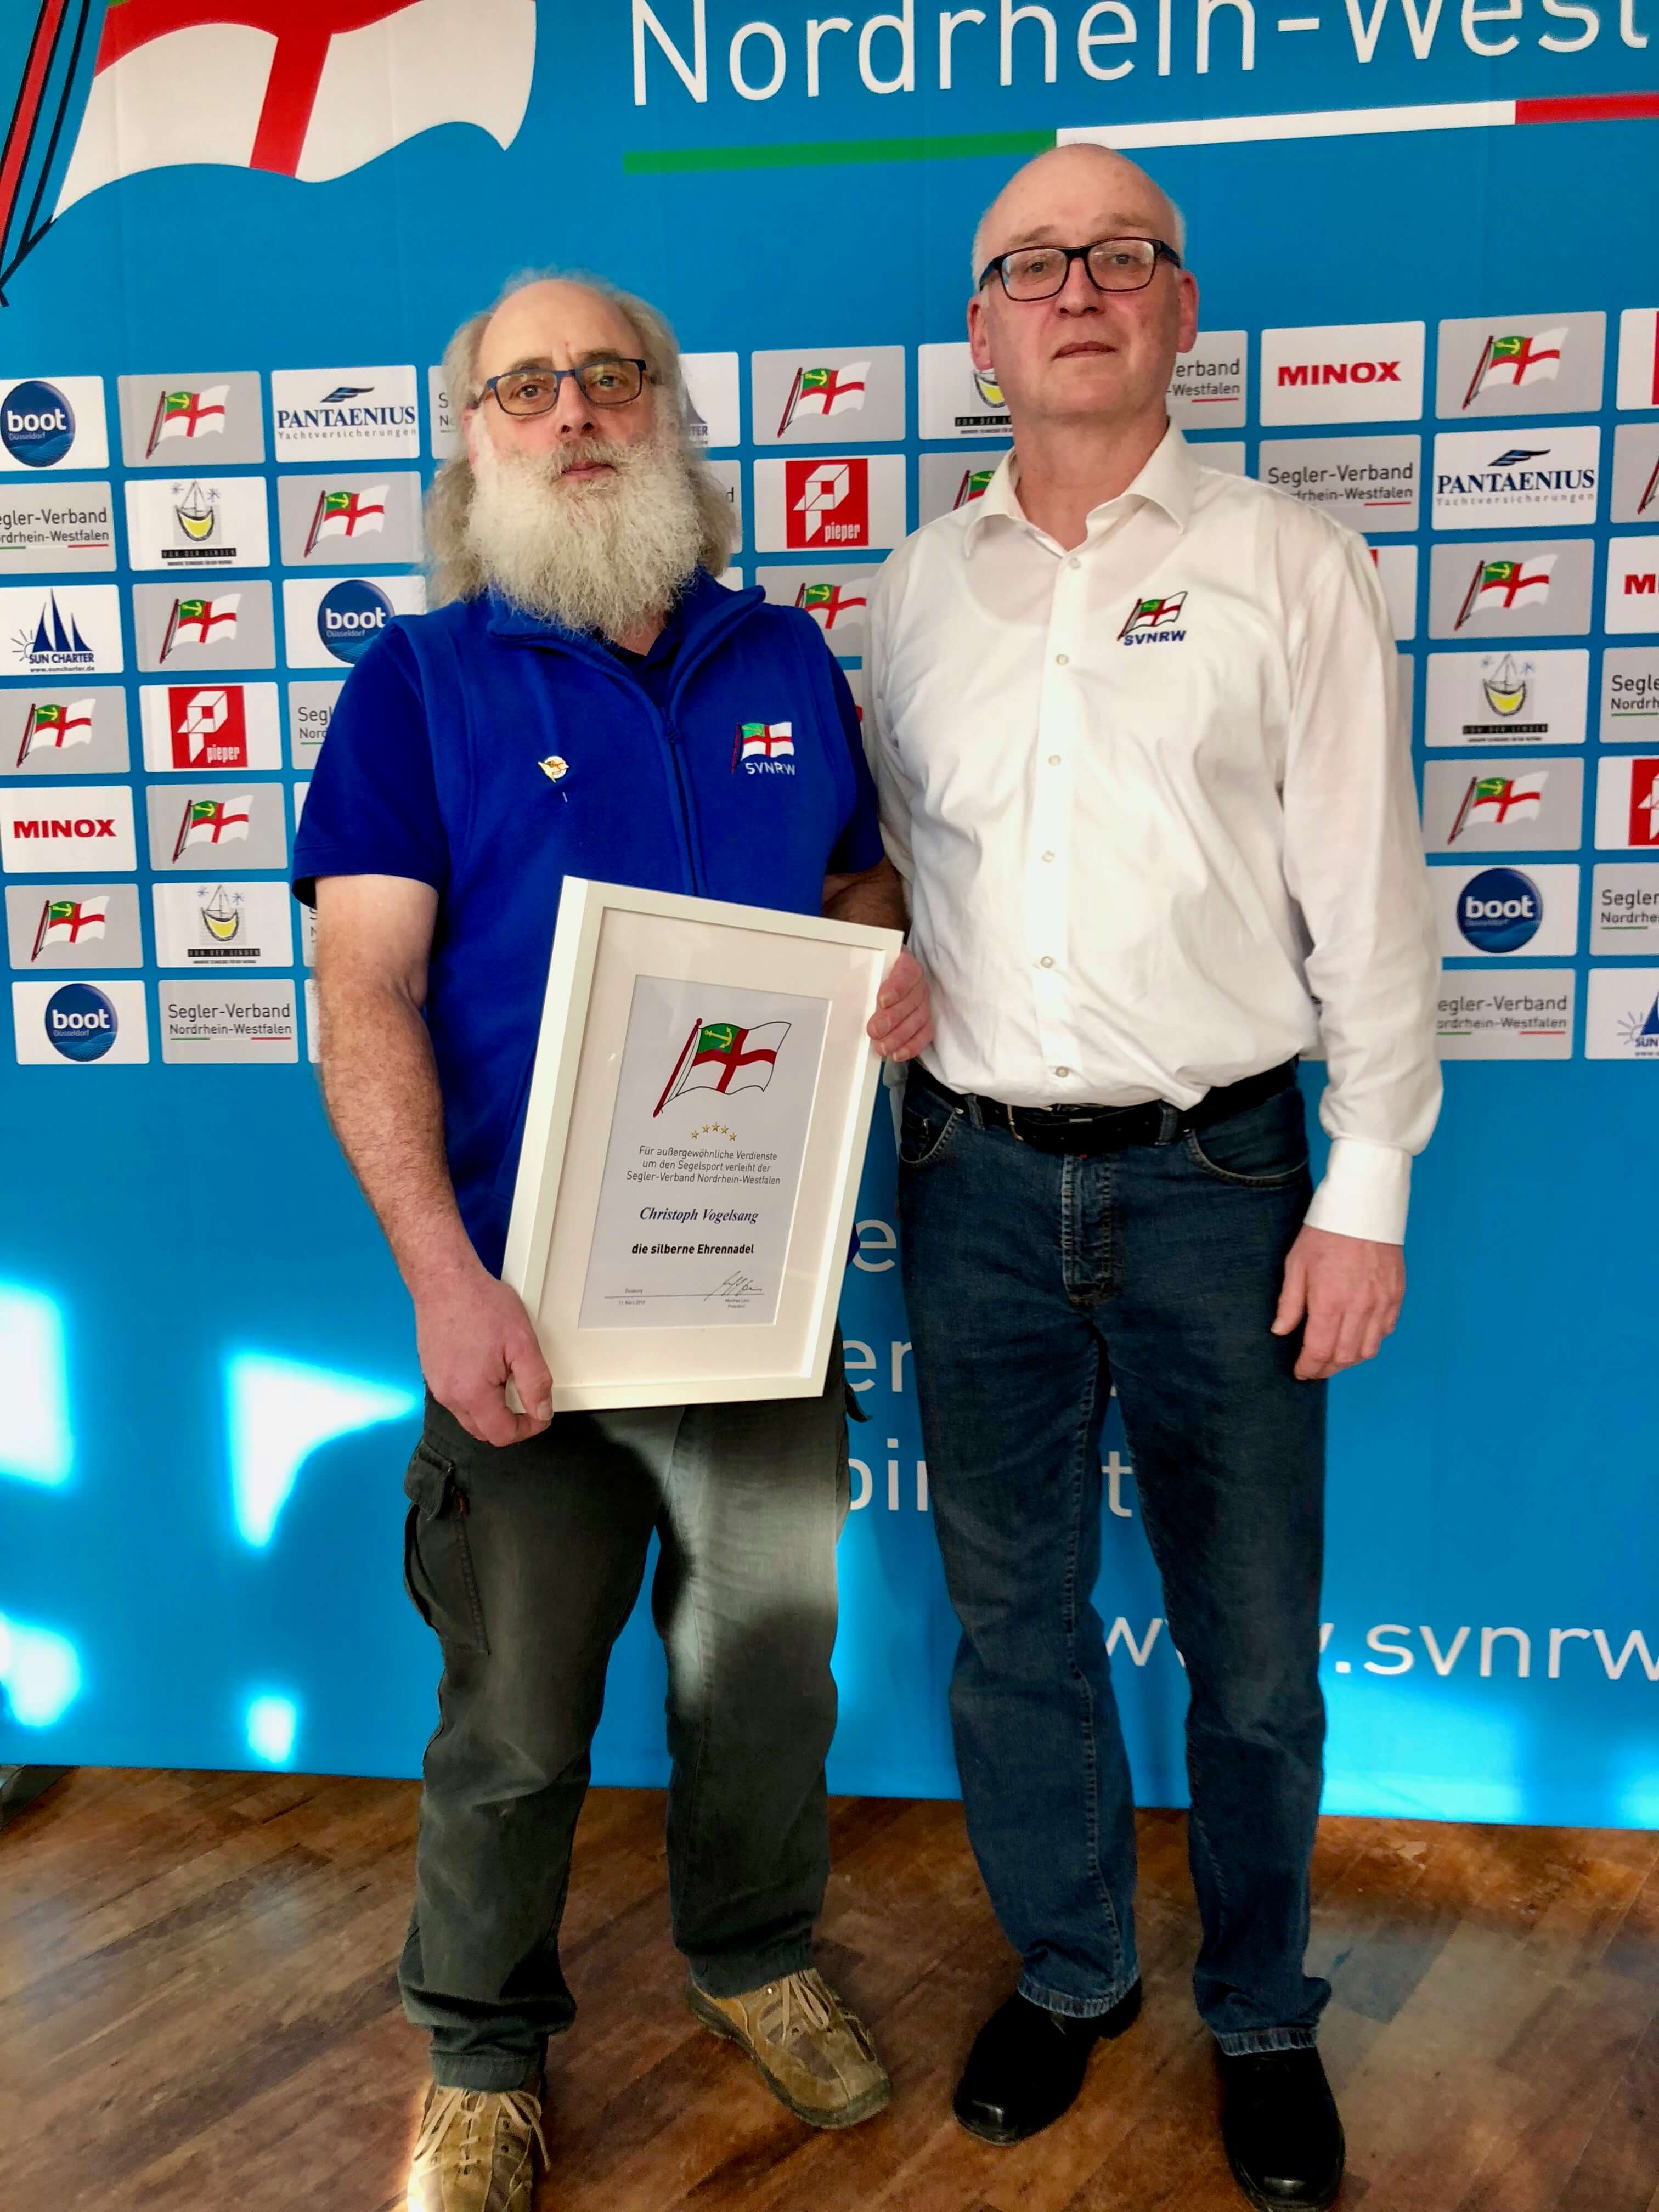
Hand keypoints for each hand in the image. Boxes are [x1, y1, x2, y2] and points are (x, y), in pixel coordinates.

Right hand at [413, 1265, 553, 1444]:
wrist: (444, 1281)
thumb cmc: (481, 1305)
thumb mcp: (522, 1343)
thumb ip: (535, 1383)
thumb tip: (541, 1412)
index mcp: (473, 1394)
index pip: (501, 1434)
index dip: (527, 1429)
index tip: (540, 1413)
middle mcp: (449, 1396)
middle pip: (482, 1430)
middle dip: (508, 1422)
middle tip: (525, 1399)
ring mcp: (436, 1385)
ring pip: (467, 1415)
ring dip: (490, 1409)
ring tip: (505, 1379)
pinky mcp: (431, 1372)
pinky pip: (455, 1396)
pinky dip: (473, 1394)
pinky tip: (484, 1368)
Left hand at [867, 946, 932, 1061]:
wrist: (883, 974)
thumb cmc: (873, 970)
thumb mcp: (866, 964)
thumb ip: (859, 971)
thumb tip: (838, 979)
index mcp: (905, 963)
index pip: (906, 972)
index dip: (896, 987)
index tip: (882, 1000)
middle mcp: (917, 983)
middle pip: (911, 1000)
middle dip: (893, 1018)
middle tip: (874, 1030)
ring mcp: (922, 1003)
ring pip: (918, 1019)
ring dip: (900, 1036)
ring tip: (882, 1047)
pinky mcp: (923, 1020)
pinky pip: (923, 1034)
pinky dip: (912, 1046)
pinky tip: (897, 1054)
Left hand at [1271, 1224, 1404, 1381]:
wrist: (1363, 1208)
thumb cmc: (1324, 1233)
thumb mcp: (1296, 1265)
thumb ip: (1290, 1303)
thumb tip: (1280, 1331)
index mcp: (1330, 1302)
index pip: (1319, 1351)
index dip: (1308, 1367)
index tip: (1300, 1372)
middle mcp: (1359, 1308)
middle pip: (1344, 1357)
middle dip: (1327, 1368)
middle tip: (1314, 1368)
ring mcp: (1381, 1303)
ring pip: (1368, 1350)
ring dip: (1349, 1359)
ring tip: (1334, 1357)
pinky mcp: (1396, 1295)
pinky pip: (1386, 1331)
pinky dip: (1371, 1341)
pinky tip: (1357, 1337)